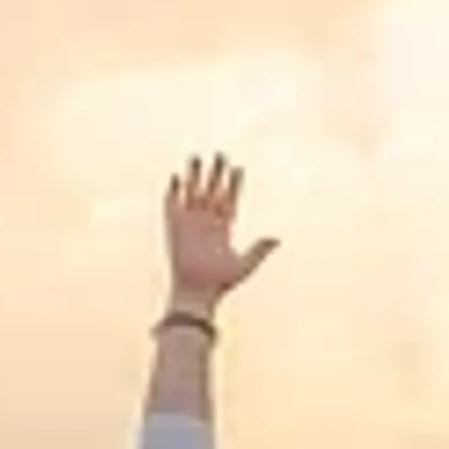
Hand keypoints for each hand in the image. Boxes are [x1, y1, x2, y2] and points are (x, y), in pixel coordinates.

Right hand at [162, 154, 274, 315]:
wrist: (196, 294)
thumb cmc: (220, 284)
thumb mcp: (244, 265)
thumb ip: (259, 250)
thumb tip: (276, 238)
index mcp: (223, 229)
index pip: (229, 200)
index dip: (233, 184)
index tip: (238, 168)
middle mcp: (206, 223)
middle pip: (211, 191)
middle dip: (215, 173)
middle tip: (220, 154)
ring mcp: (190, 225)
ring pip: (192, 194)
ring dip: (194, 176)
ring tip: (196, 157)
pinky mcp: (174, 229)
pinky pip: (172, 206)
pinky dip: (173, 192)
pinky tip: (176, 177)